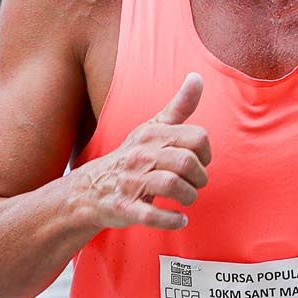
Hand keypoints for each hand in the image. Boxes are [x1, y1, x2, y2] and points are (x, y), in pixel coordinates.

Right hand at [73, 74, 212, 231]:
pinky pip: (153, 214)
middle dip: (199, 178)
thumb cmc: (131, 157)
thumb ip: (178, 107)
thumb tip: (197, 77)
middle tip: (195, 184)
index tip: (200, 163)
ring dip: (189, 196)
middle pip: (186, 162)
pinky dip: (172, 219)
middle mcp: (140, 155)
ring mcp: (131, 182)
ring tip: (187, 199)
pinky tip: (179, 219)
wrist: (90, 189)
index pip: (196, 137)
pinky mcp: (125, 207)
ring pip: (173, 186)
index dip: (206, 154)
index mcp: (151, 135)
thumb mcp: (152, 129)